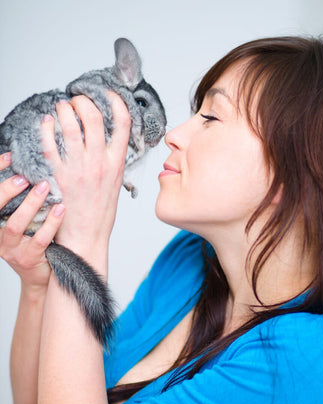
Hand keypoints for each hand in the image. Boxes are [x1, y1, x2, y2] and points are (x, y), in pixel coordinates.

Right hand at [0, 152, 65, 289]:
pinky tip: (61, 209)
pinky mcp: (28, 258)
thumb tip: (36, 169)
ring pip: (15, 224)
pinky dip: (51, 222)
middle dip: (9, 189)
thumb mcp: (26, 219)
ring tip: (45, 187)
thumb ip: (25, 199)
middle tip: (27, 176)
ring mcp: (10, 248)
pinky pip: (39, 239)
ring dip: (31, 204)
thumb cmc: (35, 240)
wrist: (41, 274)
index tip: (10, 156)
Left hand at [40, 92, 130, 261]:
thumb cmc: (100, 214)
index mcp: (116, 163)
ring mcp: (79, 168)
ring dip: (63, 110)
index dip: (116, 102)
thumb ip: (111, 162)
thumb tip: (105, 143)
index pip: (123, 124)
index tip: (108, 94)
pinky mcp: (59, 175)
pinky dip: (47, 128)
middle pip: (93, 117)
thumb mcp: (115, 184)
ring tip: (60, 108)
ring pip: (70, 126)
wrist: (87, 236)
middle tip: (77, 99)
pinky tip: (46, 123)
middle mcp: (99, 162)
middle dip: (83, 101)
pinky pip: (50, 144)